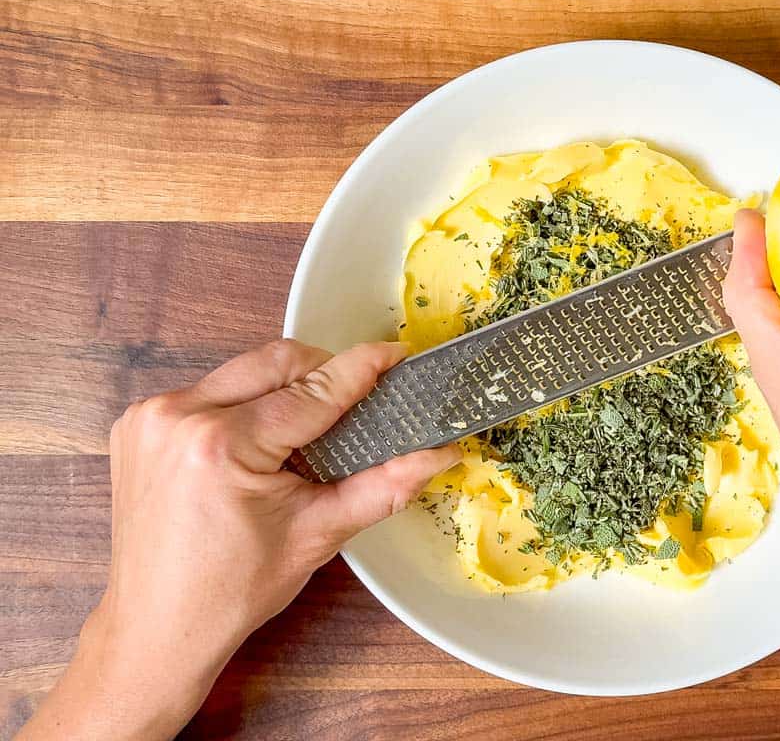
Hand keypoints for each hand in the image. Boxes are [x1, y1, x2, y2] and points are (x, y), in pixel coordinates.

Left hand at [20, 340, 460, 740]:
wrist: (157, 626)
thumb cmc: (235, 589)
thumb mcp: (319, 534)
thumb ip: (384, 485)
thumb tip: (440, 454)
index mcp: (223, 445)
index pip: (312, 390)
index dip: (361, 369)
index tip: (396, 355)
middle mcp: (178, 416)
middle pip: (274, 362)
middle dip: (322, 372)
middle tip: (356, 399)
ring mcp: (150, 416)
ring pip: (241, 372)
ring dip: (282, 389)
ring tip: (306, 432)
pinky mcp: (137, 422)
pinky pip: (208, 391)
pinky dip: (244, 406)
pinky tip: (258, 444)